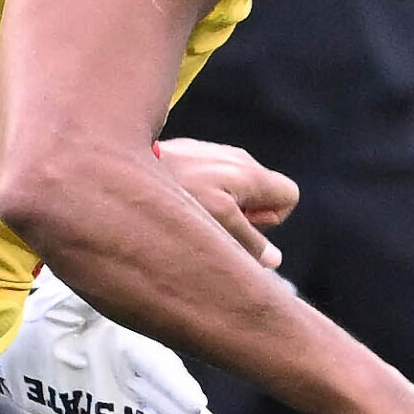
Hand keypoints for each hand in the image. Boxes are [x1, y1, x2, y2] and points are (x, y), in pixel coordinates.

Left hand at [0, 272, 221, 413]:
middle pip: (165, 403)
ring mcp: (117, 407)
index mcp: (125, 344)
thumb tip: (100, 272)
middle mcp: (128, 378)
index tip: (195, 404)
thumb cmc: (44, 315)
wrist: (17, 344)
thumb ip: (84, 293)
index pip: (154, 364)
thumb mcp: (63, 298)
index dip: (174, 385)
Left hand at [158, 137, 296, 267]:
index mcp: (251, 173)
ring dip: (222, 205)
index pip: (290, 195)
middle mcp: (237, 157)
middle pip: (263, 193)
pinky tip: (178, 198)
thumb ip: (251, 243)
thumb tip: (273, 260)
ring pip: (236, 187)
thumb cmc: (178, 194)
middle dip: (246, 215)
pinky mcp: (190, 152)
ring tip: (192, 210)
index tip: (243, 226)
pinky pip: (211, 178)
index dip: (273, 219)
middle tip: (214, 221)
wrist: (124, 164)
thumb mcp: (219, 225)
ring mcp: (214, 152)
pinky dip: (203, 191)